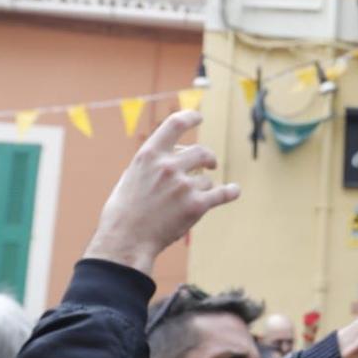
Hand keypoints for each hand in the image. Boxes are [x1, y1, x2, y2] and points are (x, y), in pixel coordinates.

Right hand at [84, 111, 241, 273]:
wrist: (125, 241)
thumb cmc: (122, 212)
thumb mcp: (131, 177)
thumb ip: (152, 164)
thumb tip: (171, 156)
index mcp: (149, 155)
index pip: (174, 124)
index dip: (190, 116)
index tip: (199, 116)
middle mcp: (168, 166)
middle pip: (200, 152)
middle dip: (207, 158)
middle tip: (210, 164)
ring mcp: (183, 185)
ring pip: (206, 180)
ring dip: (202, 188)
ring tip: (190, 200)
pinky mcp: (196, 205)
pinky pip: (221, 194)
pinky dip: (230, 192)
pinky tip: (234, 190)